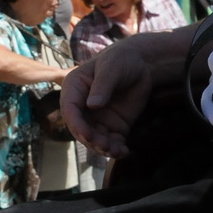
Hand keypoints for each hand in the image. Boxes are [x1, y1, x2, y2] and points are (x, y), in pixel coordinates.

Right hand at [62, 44, 152, 158]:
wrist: (142, 64)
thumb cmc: (121, 60)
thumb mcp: (111, 68)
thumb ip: (102, 86)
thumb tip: (93, 105)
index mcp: (75, 89)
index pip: (71, 110)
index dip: (77, 125)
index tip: (87, 135)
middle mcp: (83, 107)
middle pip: (81, 129)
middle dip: (92, 140)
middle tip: (106, 145)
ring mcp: (98, 118)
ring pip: (95, 140)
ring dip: (104, 149)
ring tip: (117, 151)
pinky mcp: (114, 126)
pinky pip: (112, 142)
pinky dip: (117, 149)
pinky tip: (125, 152)